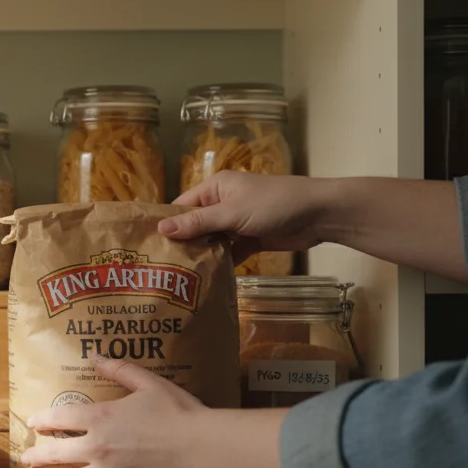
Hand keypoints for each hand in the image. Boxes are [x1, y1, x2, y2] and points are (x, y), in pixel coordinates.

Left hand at [17, 356, 207, 467]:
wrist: (201, 448)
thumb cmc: (178, 412)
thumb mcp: (148, 383)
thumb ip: (119, 370)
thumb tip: (94, 356)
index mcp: (100, 419)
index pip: (60, 418)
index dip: (44, 420)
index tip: (33, 423)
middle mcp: (97, 448)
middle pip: (57, 454)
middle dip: (38, 457)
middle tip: (26, 461)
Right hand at [158, 172, 326, 263]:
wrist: (319, 214)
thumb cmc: (273, 204)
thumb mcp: (231, 213)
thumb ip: (197, 223)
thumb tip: (160, 229)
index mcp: (215, 188)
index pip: (182, 206)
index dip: (167, 224)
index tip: (149, 247)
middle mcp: (223, 203)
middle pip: (195, 225)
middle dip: (183, 244)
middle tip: (161, 269)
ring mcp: (237, 222)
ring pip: (212, 241)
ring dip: (202, 256)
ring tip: (181, 278)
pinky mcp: (251, 239)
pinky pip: (230, 252)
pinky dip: (222, 263)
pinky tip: (208, 279)